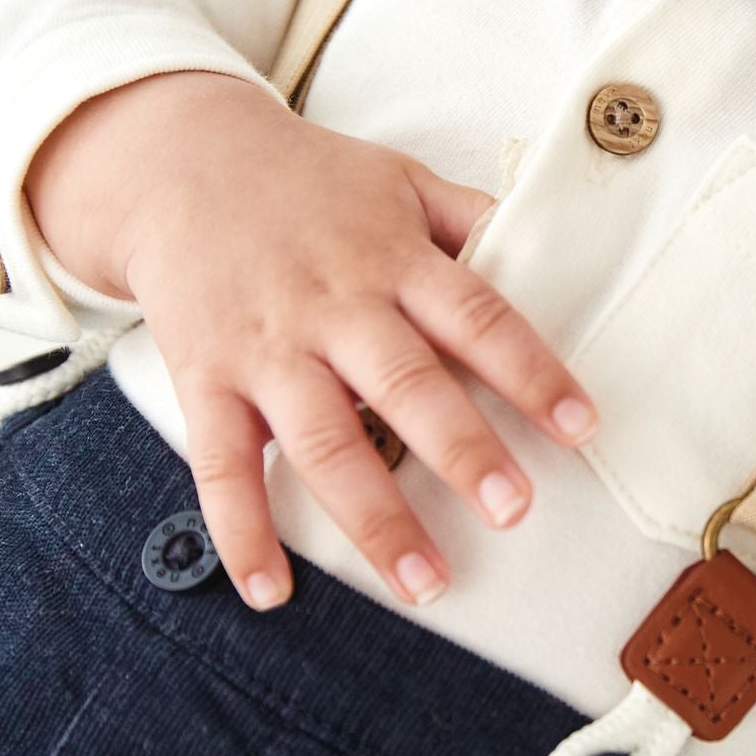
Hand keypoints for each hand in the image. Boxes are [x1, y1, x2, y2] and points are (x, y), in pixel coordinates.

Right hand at [24, 69, 597, 612]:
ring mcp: (267, 351)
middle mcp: (333, 310)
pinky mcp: (205, 383)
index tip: (581, 425)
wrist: (175, 163)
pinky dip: (243, 533)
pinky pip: (223, 467)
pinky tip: (273, 591)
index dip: (531, 371)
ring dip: (374, 518)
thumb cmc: (306, 183)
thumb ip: (469, 220)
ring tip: (424, 582)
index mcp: (392, 261)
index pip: (476, 317)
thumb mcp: (397, 181)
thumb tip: (553, 247)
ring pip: (324, 443)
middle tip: (513, 510)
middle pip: (405, 385)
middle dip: (461, 451)